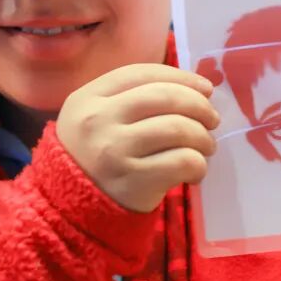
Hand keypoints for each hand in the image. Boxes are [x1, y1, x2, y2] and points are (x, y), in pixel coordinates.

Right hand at [57, 64, 219, 212]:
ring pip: (178, 128)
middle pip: (165, 97)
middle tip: (212, 119)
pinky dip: (198, 164)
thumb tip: (196, 89)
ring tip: (206, 146)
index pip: (142, 73)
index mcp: (87, 97)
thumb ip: (132, 97)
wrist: (68, 207)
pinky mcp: (133, 181)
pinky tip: (195, 170)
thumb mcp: (95, 117)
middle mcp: (98, 120)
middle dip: (199, 105)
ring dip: (203, 137)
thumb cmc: (93, 155)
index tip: (205, 88)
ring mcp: (115, 151)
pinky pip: (182, 161)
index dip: (181, 77)